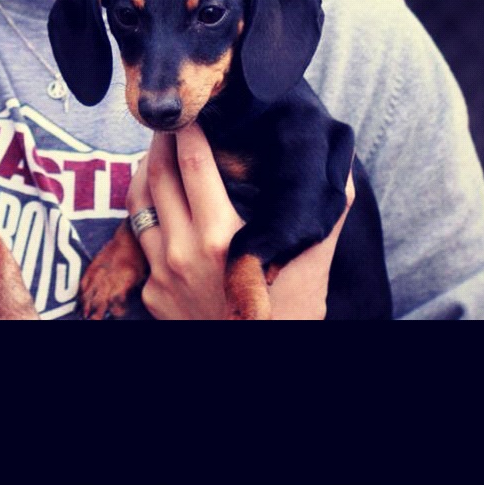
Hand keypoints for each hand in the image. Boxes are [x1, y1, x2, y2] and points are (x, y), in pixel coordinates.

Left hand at [128, 128, 347, 319]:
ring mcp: (161, 273)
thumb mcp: (311, 266)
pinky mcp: (150, 292)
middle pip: (158, 174)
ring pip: (139, 203)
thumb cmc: (289, 317)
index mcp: (220, 236)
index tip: (194, 112)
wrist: (257, 373)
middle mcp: (183, 251)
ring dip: (147, 171)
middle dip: (162, 141)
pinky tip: (161, 203)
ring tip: (158, 153)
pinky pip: (142, 240)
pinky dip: (148, 213)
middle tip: (170, 121)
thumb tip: (344, 168)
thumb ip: (327, 214)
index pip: (192, 162)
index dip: (189, 130)